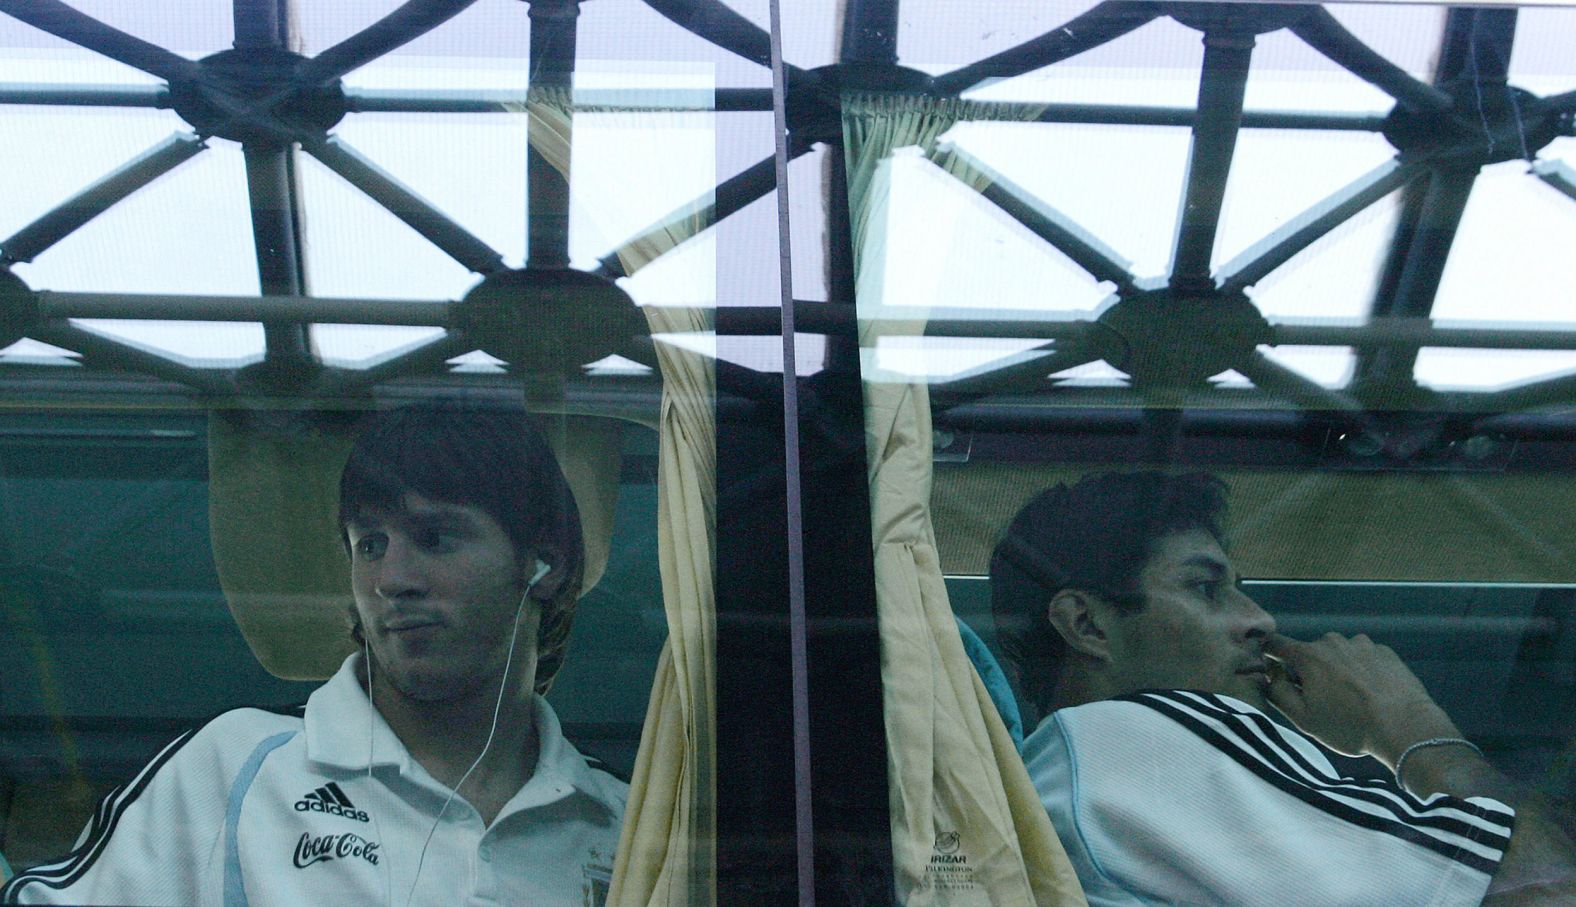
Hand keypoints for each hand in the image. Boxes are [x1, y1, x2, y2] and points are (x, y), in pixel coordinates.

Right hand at [1263, 632, 1459, 766]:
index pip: (1277, 644)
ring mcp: (1362, 644)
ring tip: (1353, 698)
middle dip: (1311, 670)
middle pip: (1311, 652)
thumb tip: (1270, 673)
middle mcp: (1333, 642)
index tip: (1273, 668)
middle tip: (1323, 699)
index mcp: (1308, 656)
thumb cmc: (1348, 726)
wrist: (1405, 726)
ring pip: (1339, 654)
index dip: (1270, 654)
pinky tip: (1373, 693)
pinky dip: (1363, 671)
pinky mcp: (1385, 652)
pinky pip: (1364, 658)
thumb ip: (1277, 692)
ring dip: (1338, 669)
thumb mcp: (1303, 718)